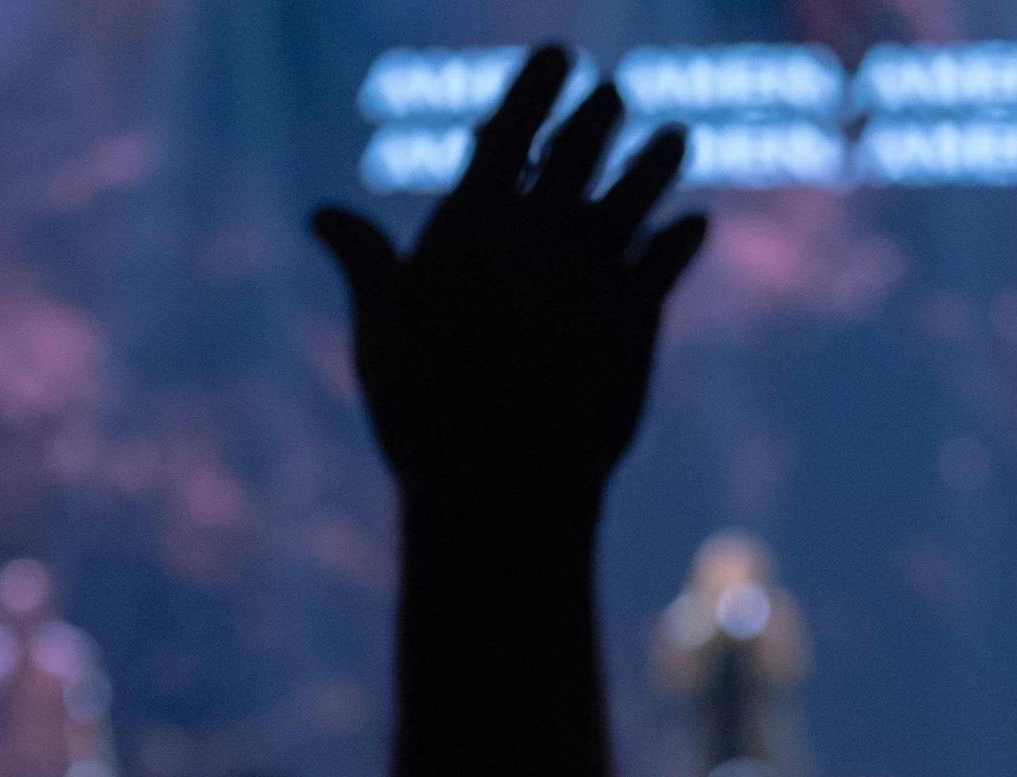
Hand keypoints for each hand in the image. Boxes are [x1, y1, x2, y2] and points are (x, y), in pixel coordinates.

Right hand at [313, 48, 705, 542]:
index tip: (559, 56)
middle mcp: (539, 229)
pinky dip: (681, 238)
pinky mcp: (636, 316)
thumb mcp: (381, 328)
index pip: (511, 130)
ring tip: (676, 136)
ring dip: (656, 162)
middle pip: (578, 153)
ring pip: (634, 194)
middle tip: (612, 94)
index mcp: (472, 220)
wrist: (502, 480)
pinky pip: (666, 261)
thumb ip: (366, 261)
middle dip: (596, 118)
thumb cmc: (423, 410)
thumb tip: (322, 212)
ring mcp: (594, 269)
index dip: (537, 88)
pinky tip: (695, 223)